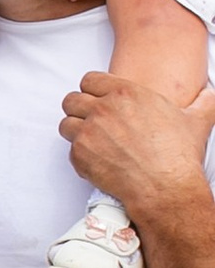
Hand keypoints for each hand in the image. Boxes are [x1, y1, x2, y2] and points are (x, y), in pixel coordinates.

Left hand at [60, 72, 214, 230]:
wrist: (165, 188)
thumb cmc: (178, 156)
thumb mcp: (197, 120)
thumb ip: (203, 102)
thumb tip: (211, 95)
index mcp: (125, 93)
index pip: (89, 80)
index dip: (92, 90)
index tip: (98, 100)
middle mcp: (103, 108)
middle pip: (72, 100)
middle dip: (79, 110)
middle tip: (91, 123)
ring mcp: (88, 131)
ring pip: (66, 124)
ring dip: (76, 132)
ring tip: (92, 142)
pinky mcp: (80, 155)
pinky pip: (69, 150)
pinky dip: (80, 156)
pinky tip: (97, 161)